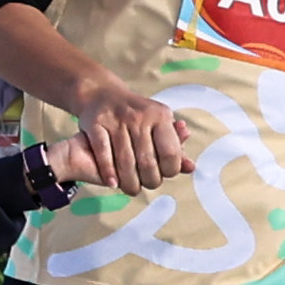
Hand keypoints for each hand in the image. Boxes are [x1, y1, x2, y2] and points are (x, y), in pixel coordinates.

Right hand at [59, 79, 190, 193]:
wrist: (101, 94)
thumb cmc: (137, 116)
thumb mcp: (159, 125)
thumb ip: (175, 146)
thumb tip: (190, 167)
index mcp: (159, 115)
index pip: (170, 152)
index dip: (170, 170)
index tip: (165, 175)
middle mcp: (138, 116)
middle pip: (147, 160)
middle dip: (149, 180)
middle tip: (147, 185)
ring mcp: (115, 119)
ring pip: (125, 160)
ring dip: (129, 182)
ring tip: (131, 189)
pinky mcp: (94, 123)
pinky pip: (103, 152)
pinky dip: (108, 171)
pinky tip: (113, 183)